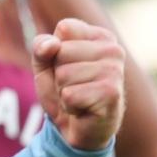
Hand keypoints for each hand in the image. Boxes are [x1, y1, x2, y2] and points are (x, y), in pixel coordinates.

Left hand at [32, 18, 124, 150]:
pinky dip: (69, 105)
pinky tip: (83, 109)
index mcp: (101, 36)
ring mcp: (115, 71)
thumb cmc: (63, 89)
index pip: (64, 28)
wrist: (76, 127)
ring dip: (63, 91)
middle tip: (72, 86)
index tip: (66, 65)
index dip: (54, 50)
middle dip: (57, 73)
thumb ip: (40, 47)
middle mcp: (113, 50)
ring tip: (78, 97)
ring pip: (64, 74)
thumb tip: (52, 45)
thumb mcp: (44, 64)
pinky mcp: (112, 93)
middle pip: (61, 52)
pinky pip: (69, 95)